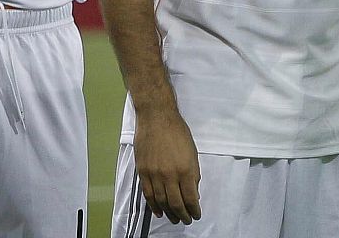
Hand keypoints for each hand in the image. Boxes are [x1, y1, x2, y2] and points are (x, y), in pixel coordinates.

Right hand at [133, 109, 201, 224]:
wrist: (157, 118)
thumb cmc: (178, 132)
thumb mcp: (193, 152)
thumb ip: (193, 173)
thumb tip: (193, 191)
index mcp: (185, 169)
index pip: (190, 197)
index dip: (193, 209)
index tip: (196, 214)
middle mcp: (169, 175)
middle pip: (175, 203)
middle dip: (182, 214)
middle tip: (186, 220)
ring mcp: (154, 175)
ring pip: (161, 201)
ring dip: (169, 213)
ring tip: (174, 219)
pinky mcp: (143, 173)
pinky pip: (148, 194)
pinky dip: (154, 205)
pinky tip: (159, 211)